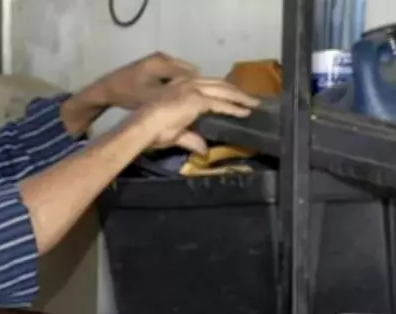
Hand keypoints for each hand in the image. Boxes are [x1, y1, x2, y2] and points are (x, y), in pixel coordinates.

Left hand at [94, 52, 198, 109]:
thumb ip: (171, 98)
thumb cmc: (127, 94)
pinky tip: (174, 95)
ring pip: (182, 72)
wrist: (106, 88)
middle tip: (196, 103)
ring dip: (185, 84)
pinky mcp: (154, 64)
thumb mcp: (150, 99)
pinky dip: (177, 82)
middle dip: (194, 86)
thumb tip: (193, 102)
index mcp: (163, 63)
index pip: (192, 74)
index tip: (203, 102)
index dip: (199, 88)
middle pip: (189, 71)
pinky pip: (173, 72)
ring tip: (186, 100)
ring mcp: (158, 59)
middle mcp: (164, 58)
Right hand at [130, 77, 259, 153]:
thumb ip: (190, 138)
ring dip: (239, 97)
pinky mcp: (197, 100)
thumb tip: (203, 150)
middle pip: (218, 84)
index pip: (206, 85)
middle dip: (235, 91)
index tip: (232, 96)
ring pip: (223, 90)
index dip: (221, 91)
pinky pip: (221, 104)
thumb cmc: (151, 129)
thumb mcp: (173, 133)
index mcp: (179, 85)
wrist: (142, 126)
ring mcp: (192, 89)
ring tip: (252, 103)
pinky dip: (234, 108)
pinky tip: (244, 112)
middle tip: (249, 99)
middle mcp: (187, 82)